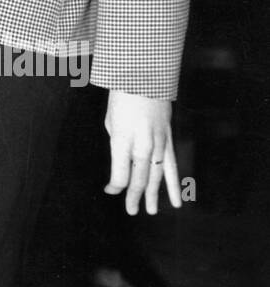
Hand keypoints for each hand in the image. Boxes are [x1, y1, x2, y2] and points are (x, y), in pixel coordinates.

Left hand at [104, 90, 182, 214]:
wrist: (146, 75)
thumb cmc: (122, 96)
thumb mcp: (111, 119)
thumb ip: (117, 143)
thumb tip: (122, 162)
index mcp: (122, 138)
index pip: (120, 173)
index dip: (115, 186)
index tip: (110, 190)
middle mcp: (142, 143)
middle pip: (138, 178)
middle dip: (133, 196)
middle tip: (131, 211)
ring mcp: (158, 142)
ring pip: (156, 175)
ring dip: (153, 194)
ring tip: (151, 211)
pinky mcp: (168, 139)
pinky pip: (172, 166)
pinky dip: (174, 184)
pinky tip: (176, 200)